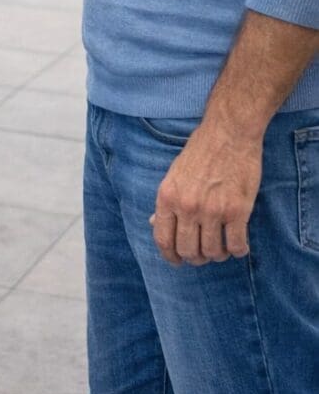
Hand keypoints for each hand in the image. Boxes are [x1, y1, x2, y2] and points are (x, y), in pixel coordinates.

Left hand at [150, 120, 262, 266]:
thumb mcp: (174, 174)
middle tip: (204, 253)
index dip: (170, 256)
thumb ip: (166, 201)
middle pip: (188, 251)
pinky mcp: (238, 210)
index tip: (178, 261)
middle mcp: (187, 206)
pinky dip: (238, 250)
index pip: (162, 239)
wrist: (229, 132)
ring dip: (218, 255)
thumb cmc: (201, 151)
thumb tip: (154, 223)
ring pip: (213, 252)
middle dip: (196, 258)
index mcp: (167, 197)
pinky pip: (237, 245)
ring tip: (223, 247)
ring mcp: (213, 210)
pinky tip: (239, 244)